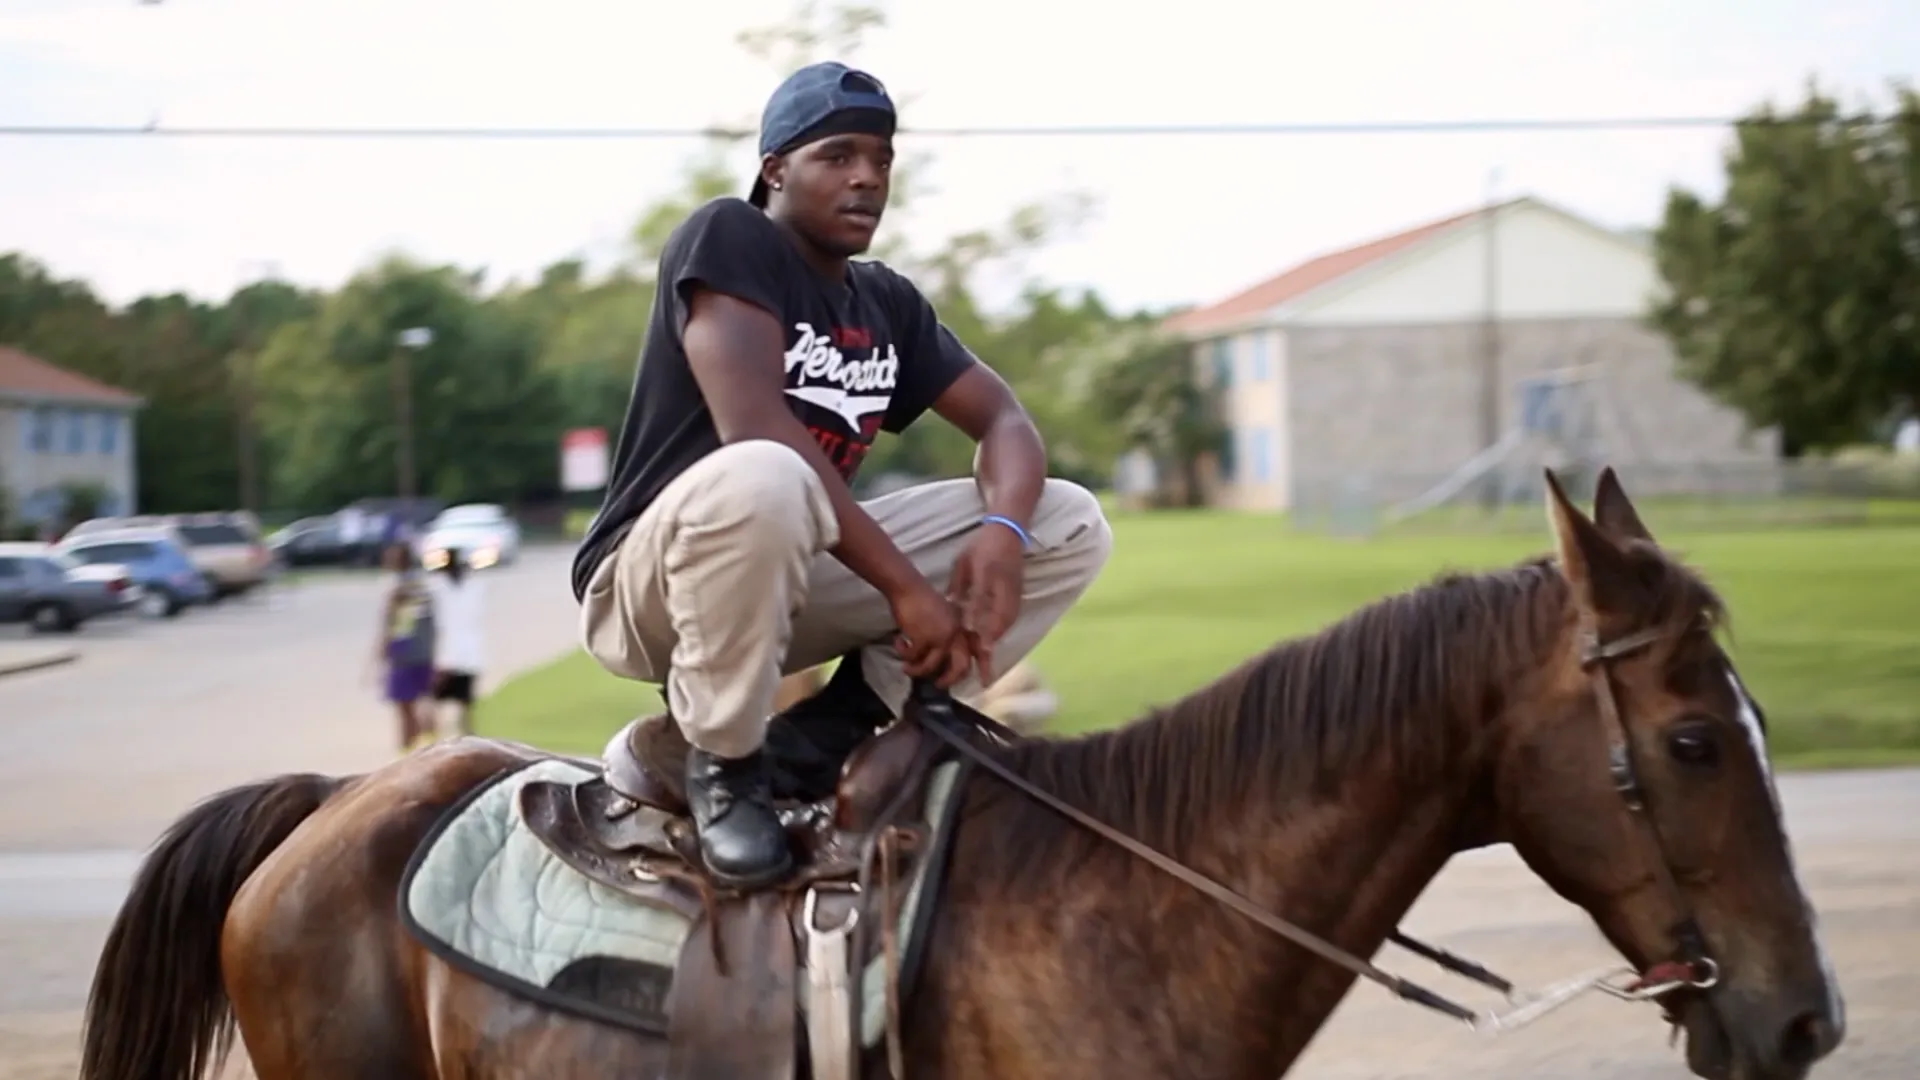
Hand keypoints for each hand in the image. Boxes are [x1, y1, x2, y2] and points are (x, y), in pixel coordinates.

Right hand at [888, 577, 971, 688]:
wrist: (908, 587)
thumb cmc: (920, 599)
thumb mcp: (941, 617)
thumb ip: (944, 634)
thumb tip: (937, 658)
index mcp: (962, 627)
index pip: (974, 653)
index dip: (975, 669)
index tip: (974, 682)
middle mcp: (956, 633)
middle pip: (960, 666)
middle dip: (949, 680)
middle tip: (937, 685)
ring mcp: (941, 637)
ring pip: (931, 666)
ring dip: (916, 670)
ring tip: (906, 668)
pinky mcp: (924, 639)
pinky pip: (914, 657)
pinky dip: (903, 653)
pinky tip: (898, 643)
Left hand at [947, 524, 1025, 684]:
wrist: (1009, 532)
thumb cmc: (982, 546)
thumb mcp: (964, 564)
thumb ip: (959, 588)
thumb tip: (952, 611)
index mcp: (991, 584)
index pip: (986, 618)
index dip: (983, 642)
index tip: (979, 660)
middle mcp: (1005, 595)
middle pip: (998, 629)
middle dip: (989, 654)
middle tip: (983, 678)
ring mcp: (1013, 597)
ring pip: (1003, 628)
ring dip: (993, 647)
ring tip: (985, 668)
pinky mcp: (1016, 598)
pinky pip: (1007, 622)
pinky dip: (998, 636)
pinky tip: (989, 645)